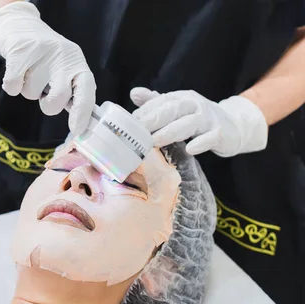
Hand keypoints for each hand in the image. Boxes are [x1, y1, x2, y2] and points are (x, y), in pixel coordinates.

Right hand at [0, 2, 95, 135]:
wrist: (18, 25)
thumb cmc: (44, 56)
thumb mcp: (63, 68)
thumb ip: (71, 91)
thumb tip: (79, 124)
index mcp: (76, 63)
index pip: (86, 90)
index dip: (83, 112)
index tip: (76, 129)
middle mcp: (62, 57)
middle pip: (58, 98)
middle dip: (48, 105)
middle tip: (44, 96)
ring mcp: (41, 53)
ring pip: (31, 94)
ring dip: (27, 89)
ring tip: (29, 71)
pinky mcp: (19, 52)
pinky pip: (13, 87)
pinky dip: (12, 85)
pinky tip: (16, 70)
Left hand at [130, 88, 267, 156]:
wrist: (234, 125)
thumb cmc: (198, 118)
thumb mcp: (177, 108)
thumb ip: (156, 102)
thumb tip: (134, 93)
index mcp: (182, 98)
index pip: (162, 101)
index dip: (145, 110)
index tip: (130, 122)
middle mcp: (195, 105)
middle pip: (174, 109)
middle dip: (155, 118)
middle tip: (138, 130)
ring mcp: (209, 119)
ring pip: (190, 123)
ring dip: (171, 131)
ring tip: (155, 140)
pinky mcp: (221, 133)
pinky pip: (211, 137)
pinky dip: (201, 142)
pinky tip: (190, 149)